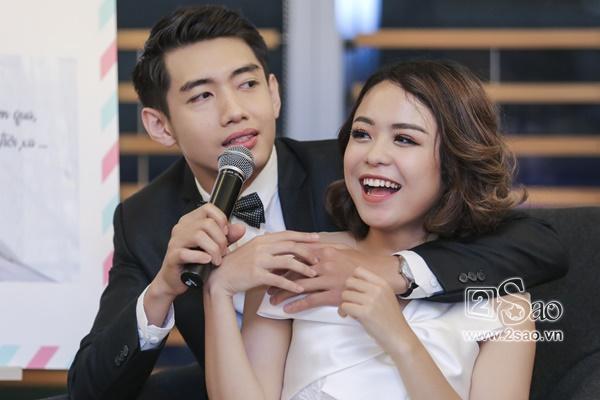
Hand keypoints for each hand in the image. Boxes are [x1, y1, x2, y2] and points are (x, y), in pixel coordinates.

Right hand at [153, 203, 245, 299]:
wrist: (177, 279)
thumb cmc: (195, 260)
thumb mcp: (215, 245)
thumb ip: (228, 236)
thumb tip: (241, 228)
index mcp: (191, 221)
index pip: (208, 208)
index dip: (221, 219)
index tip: (226, 233)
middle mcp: (181, 228)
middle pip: (207, 223)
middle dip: (220, 239)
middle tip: (223, 252)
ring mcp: (175, 242)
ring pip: (198, 236)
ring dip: (213, 249)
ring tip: (217, 260)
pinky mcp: (172, 256)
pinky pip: (185, 253)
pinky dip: (200, 257)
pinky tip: (207, 261)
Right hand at [206, 231, 320, 296]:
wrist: (221, 277)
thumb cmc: (238, 264)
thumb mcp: (253, 249)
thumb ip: (268, 246)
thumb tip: (285, 244)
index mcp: (262, 239)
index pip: (287, 234)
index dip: (303, 235)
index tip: (317, 238)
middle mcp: (261, 247)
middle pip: (291, 246)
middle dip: (307, 252)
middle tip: (318, 259)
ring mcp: (259, 261)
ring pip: (288, 262)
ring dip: (303, 268)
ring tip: (313, 274)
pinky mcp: (257, 275)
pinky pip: (278, 279)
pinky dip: (291, 285)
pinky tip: (299, 289)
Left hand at [268, 245, 402, 312]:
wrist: (380, 277)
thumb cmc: (361, 264)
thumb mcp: (344, 250)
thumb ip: (326, 248)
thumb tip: (312, 244)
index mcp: (326, 251)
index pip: (298, 256)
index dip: (282, 262)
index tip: (271, 267)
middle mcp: (325, 264)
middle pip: (295, 271)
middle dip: (278, 278)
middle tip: (266, 284)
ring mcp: (329, 280)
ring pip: (299, 287)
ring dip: (284, 293)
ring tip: (272, 299)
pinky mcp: (334, 295)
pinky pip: (311, 301)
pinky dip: (297, 305)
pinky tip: (287, 310)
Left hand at [339, 267, 410, 351]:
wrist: (399, 336)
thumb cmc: (390, 319)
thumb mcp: (385, 296)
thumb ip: (372, 288)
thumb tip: (350, 284)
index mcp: (382, 283)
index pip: (359, 271)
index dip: (353, 280)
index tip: (355, 291)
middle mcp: (377, 289)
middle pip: (349, 281)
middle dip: (347, 292)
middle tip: (350, 301)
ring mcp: (371, 300)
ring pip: (345, 294)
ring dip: (344, 303)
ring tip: (350, 311)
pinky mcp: (365, 313)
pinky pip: (344, 306)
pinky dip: (344, 312)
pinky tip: (349, 316)